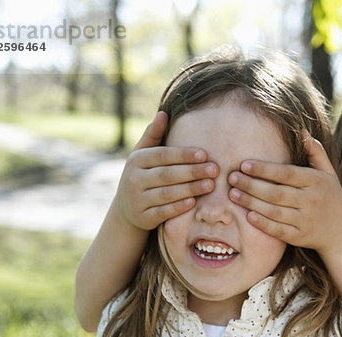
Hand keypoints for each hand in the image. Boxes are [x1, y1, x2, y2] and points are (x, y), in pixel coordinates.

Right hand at [114, 111, 218, 229]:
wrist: (127, 209)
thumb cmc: (143, 175)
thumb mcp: (143, 155)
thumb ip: (154, 135)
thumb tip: (163, 113)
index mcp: (136, 160)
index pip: (163, 155)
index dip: (184, 155)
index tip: (205, 154)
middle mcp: (133, 179)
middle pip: (167, 174)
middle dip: (192, 172)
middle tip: (214, 169)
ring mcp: (137, 200)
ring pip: (166, 194)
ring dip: (190, 189)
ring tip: (210, 185)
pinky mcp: (143, 217)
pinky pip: (163, 212)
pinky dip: (178, 207)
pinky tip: (193, 202)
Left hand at [228, 132, 341, 256]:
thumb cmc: (331, 197)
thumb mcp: (328, 173)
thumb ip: (315, 152)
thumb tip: (301, 130)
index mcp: (316, 182)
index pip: (287, 174)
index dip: (264, 169)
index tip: (244, 164)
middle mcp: (311, 201)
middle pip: (276, 193)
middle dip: (251, 185)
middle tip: (231, 178)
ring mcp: (306, 220)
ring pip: (274, 211)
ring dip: (251, 203)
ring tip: (233, 195)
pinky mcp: (300, 237)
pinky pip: (278, 231)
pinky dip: (263, 224)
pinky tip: (248, 215)